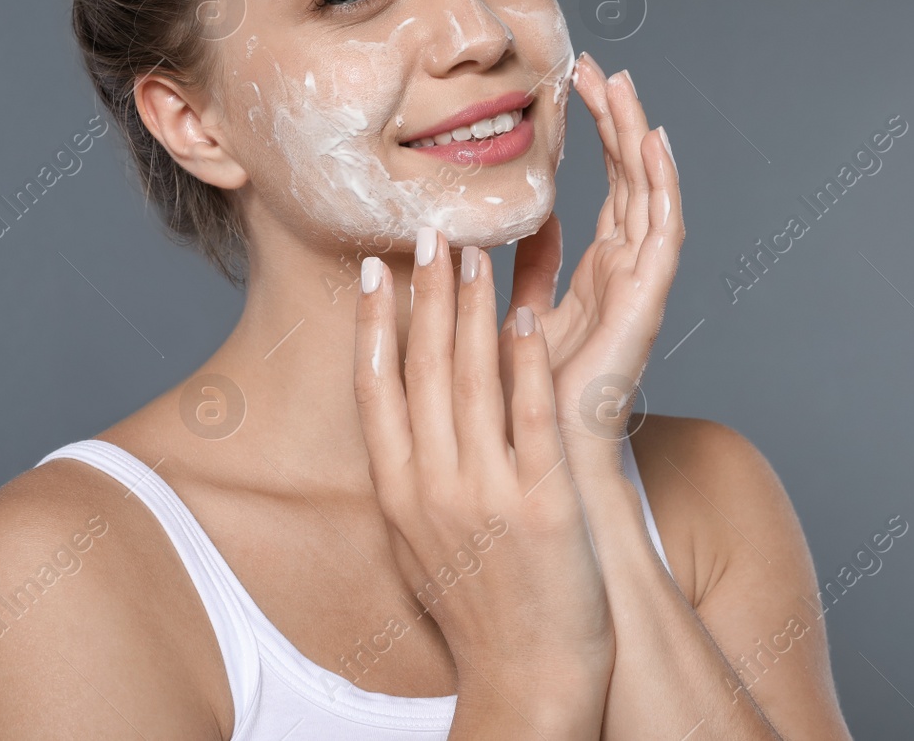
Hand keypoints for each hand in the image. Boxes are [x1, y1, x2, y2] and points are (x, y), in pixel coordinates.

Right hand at [353, 227, 614, 711]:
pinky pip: (530, 416)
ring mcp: (486, 493)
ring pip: (472, 379)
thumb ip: (406, 475)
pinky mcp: (543, 503)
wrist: (528, 681)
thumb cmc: (479, 608)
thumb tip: (393, 415)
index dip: (370, 324)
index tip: (370, 270)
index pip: (374, 389)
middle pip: (422, 370)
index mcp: (397, 494)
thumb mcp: (419, 541)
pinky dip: (525, 361)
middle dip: (423, 295)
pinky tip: (525, 314)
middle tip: (426, 232)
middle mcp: (432, 487)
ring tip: (472, 250)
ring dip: (471, 308)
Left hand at [499, 52, 684, 482]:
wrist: (540, 460)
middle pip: (630, 180)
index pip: (606, 188)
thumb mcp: (513, 315)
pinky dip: (663, 183)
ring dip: (636, 135)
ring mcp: (641, 288)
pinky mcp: (646, 304)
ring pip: (648, 193)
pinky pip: (664, 231)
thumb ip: (524, 270)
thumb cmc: (524, 402)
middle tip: (597, 65)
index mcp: (597, 276)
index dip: (596, 136)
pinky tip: (652, 139)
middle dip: (616, 120)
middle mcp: (626, 276)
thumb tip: (514, 224)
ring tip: (620, 83)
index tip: (573, 82)